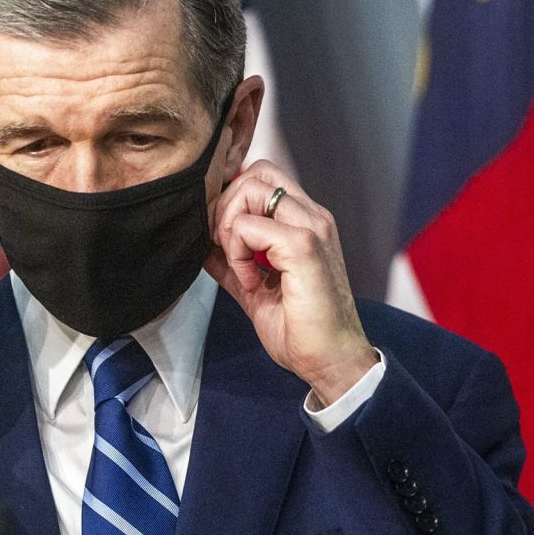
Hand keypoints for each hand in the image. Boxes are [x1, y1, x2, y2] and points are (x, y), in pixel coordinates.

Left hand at [204, 161, 378, 405]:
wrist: (330, 361)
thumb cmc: (300, 328)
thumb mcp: (254, 288)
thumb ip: (231, 261)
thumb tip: (202, 244)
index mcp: (305, 221)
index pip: (260, 175)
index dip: (232, 201)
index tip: (226, 243)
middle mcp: (312, 216)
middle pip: (254, 172)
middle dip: (226, 209)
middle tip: (229, 252)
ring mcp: (311, 228)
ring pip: (250, 190)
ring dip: (231, 230)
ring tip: (243, 269)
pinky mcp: (304, 246)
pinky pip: (249, 227)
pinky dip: (239, 254)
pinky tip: (253, 283)